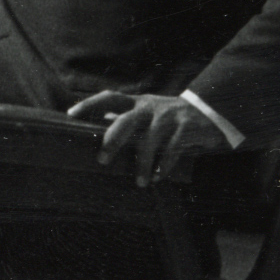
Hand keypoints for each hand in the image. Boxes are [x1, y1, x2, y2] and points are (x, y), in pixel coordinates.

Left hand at [68, 90, 226, 185]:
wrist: (209, 110)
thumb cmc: (168, 115)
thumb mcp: (147, 112)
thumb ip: (126, 117)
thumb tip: (97, 122)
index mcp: (136, 102)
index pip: (109, 98)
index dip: (89, 104)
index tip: (71, 115)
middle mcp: (149, 107)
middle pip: (125, 122)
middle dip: (112, 141)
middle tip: (102, 160)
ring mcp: (168, 118)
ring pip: (150, 142)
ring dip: (143, 165)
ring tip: (140, 182)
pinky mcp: (185, 129)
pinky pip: (172, 151)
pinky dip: (163, 166)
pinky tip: (157, 178)